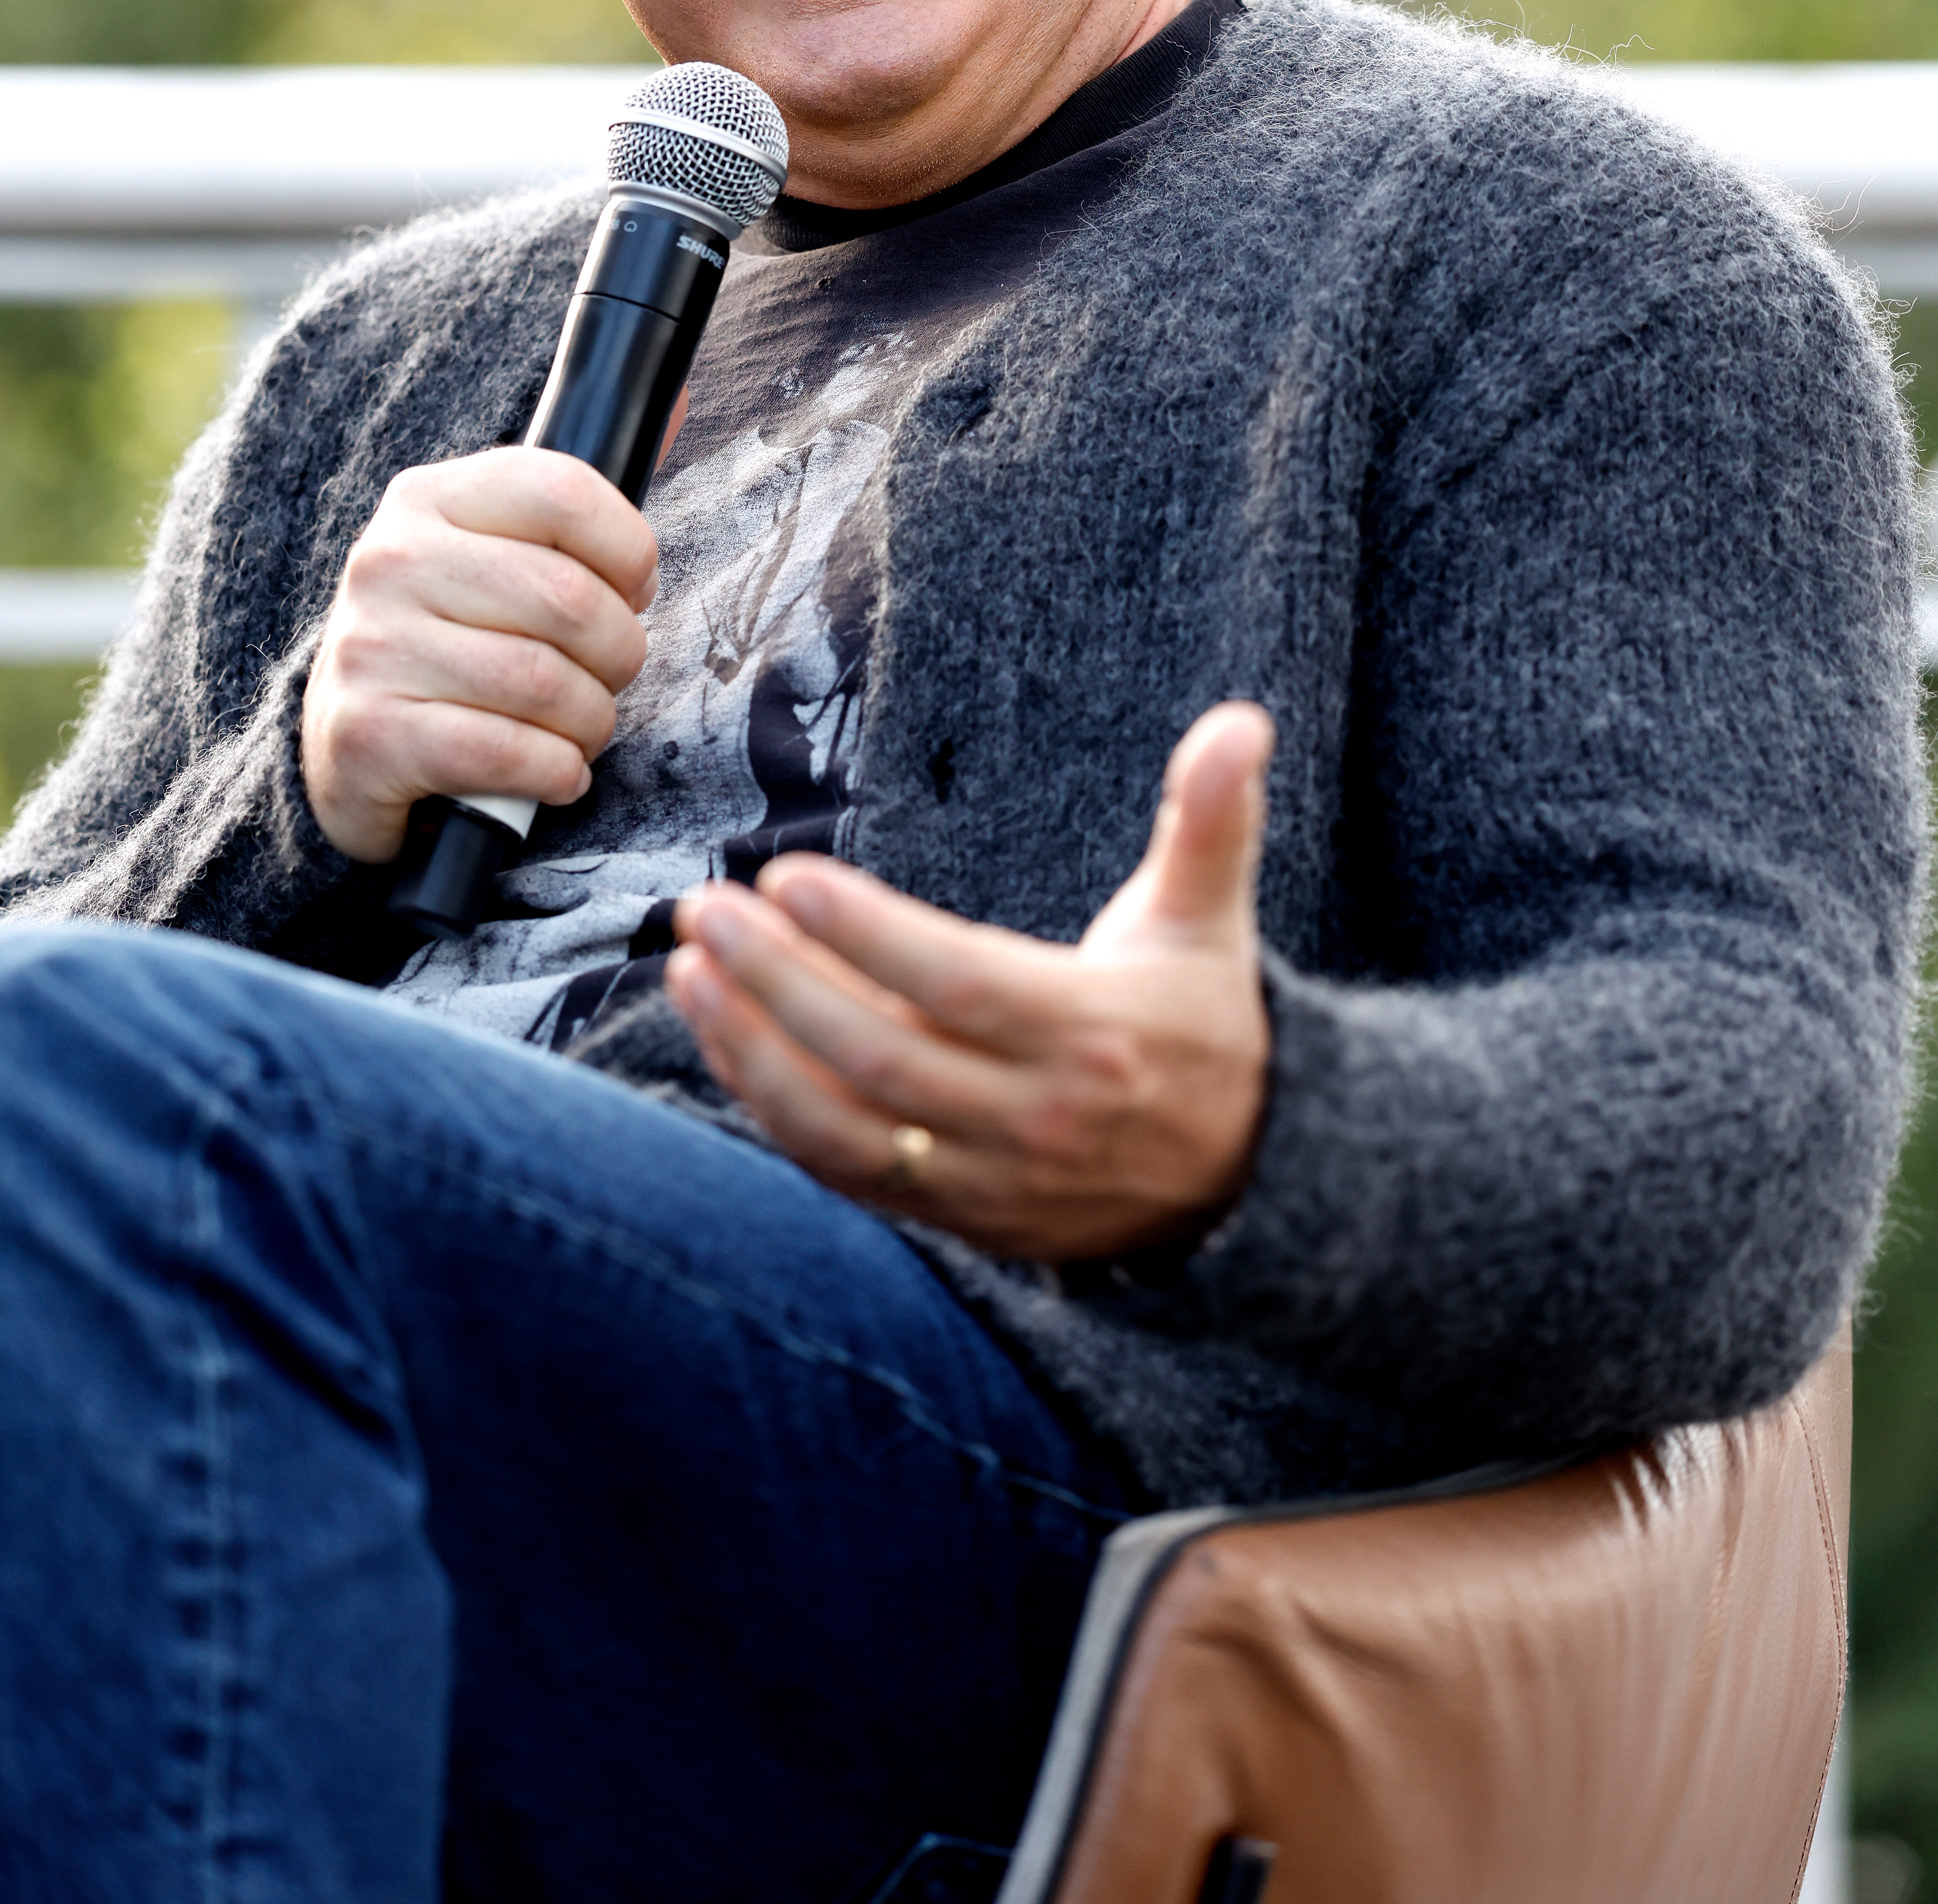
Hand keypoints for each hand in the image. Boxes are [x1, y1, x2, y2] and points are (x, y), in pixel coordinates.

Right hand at [300, 446, 660, 862]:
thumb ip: (579, 497)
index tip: (633, 590)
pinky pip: (504, 751)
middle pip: (568, 600)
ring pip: (542, 683)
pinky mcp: (367, 734)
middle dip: (618, 654)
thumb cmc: (455, 641)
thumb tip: (678, 399)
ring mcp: (370, 647)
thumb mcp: (500, 552)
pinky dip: (555, 771)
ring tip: (581, 728)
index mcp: (430, 498)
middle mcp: (390, 560)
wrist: (351, 751)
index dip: (628, 551)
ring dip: (590, 720)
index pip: (565, 492)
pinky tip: (556, 772)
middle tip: (609, 676)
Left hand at [667, 701, 1274, 1263]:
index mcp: (1092, 1032)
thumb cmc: (1207, 1022)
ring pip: (844, 1126)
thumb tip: (1241, 721)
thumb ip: (1213, 820)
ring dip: (754, 1049)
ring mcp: (991, 1179)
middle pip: (879, 1057)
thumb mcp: (1212, 918)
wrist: (1247, 1177)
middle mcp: (1037, 1118)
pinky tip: (725, 1035)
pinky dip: (775, 1107)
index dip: (865, 934)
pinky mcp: (959, 1216)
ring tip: (690, 967)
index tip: (788, 875)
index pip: (955, 982)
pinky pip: (845, 1170)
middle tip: (705, 907)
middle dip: (779, 982)